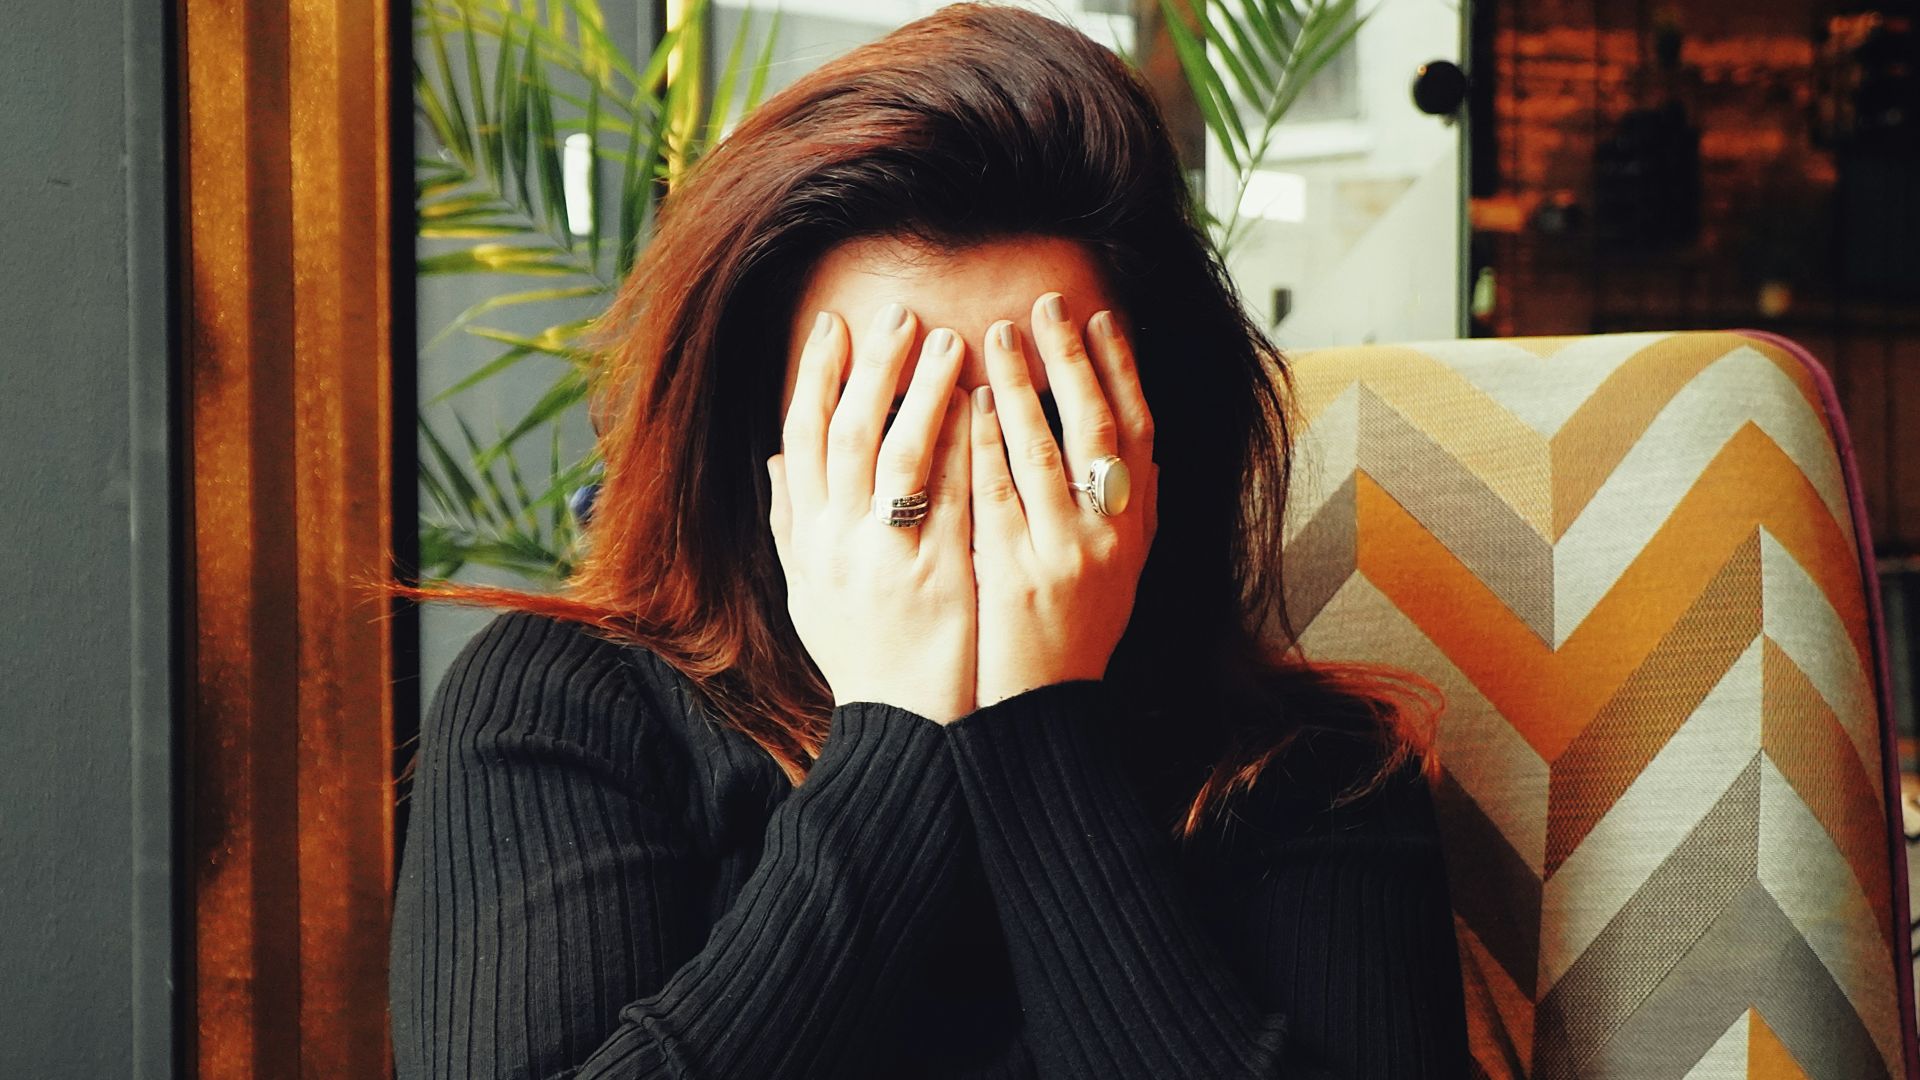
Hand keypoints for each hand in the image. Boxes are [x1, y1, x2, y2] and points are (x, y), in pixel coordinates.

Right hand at [768, 302, 977, 724]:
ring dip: (923, 390)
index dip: (817, 378)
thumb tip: (775, 462)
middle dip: (872, 366)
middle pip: (849, 432)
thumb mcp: (808, 592)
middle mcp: (839, 543)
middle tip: (897, 314)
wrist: (904, 728)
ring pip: (900, 453)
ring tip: (950, 339)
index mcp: (808, 540)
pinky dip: (962, 445)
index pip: (802, 438)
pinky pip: (950, 496)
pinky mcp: (939, 575)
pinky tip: (983, 405)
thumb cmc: (862, 656)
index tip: (835, 327)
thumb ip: (791, 524)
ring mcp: (888, 558)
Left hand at [968, 293, 1158, 708]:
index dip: (1123, 369)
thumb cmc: (1070, 637)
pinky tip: (969, 403)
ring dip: (1024, 385)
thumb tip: (1129, 446)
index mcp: (1136, 528)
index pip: (1139, 430)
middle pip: (1100, 427)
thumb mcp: (1113, 571)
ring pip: (1048, 450)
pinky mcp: (1019, 573)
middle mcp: (1111, 535)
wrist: (1043, 713)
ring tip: (997, 334)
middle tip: (1046, 305)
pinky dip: (986, 443)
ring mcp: (1067, 553)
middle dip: (1072, 358)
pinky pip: (998, 493)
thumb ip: (1115, 510)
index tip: (1101, 318)